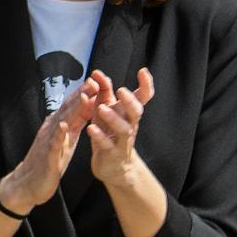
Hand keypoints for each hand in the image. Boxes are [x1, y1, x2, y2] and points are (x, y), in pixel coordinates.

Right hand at [0, 77, 96, 214]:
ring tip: (84, 97)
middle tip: (94, 81)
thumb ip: (72, 125)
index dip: (84, 94)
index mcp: (59, 127)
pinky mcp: (47, 156)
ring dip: (73, 109)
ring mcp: (48, 141)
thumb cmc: (48, 162)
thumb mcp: (64, 141)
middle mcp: (52, 130)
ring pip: (62, 122)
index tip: (97, 81)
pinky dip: (59, 134)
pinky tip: (64, 126)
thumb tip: (85, 110)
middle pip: (68, 110)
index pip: (72, 107)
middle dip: (81, 95)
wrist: (29, 183)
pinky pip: (53, 144)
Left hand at [87, 68, 154, 189]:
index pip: (142, 98)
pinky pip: (107, 144)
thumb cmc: (108, 133)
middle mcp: (129, 125)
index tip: (143, 71)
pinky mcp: (112, 153)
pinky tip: (91, 128)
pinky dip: (99, 136)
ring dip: (113, 118)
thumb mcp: (105, 110)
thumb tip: (97, 73)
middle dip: (130, 101)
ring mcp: (122, 141)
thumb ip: (103, 92)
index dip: (146, 85)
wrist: (113, 166)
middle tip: (122, 90)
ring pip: (123, 129)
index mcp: (128, 113)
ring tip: (102, 108)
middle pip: (136, 112)